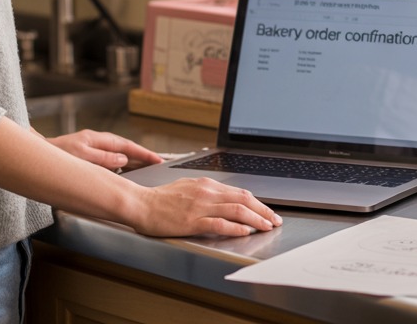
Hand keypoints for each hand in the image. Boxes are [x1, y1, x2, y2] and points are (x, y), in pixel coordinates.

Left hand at [46, 129, 162, 171]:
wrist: (35, 155)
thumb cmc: (55, 156)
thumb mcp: (81, 157)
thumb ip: (103, 158)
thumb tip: (124, 160)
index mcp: (97, 140)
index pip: (127, 146)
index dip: (144, 153)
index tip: (159, 160)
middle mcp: (97, 143)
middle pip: (126, 150)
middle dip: (143, 156)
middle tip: (159, 164)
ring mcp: (92, 149)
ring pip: (119, 156)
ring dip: (133, 162)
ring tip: (147, 169)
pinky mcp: (88, 158)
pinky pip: (110, 162)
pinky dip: (121, 167)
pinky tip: (124, 174)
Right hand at [126, 177, 282, 237]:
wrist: (140, 204)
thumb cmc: (160, 199)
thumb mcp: (186, 187)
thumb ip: (205, 192)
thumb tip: (223, 198)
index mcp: (206, 184)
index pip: (239, 192)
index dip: (257, 203)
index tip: (267, 211)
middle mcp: (206, 192)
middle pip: (243, 199)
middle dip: (263, 210)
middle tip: (275, 220)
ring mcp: (200, 206)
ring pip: (236, 210)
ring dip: (256, 219)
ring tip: (267, 226)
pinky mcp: (192, 220)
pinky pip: (219, 223)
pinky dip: (235, 227)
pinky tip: (245, 232)